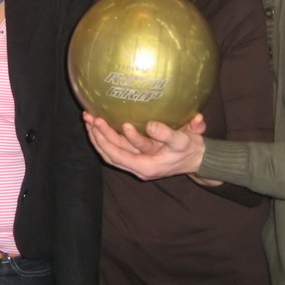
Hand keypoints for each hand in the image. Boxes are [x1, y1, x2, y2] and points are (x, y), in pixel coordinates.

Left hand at [84, 112, 207, 180]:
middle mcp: (137, 167)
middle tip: (90, 117)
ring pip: (109, 153)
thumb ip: (167, 134)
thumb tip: (151, 125)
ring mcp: (134, 163)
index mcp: (148, 166)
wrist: (196, 159)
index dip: (115, 140)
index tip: (110, 122)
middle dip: (99, 136)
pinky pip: (113, 150)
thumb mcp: (183, 141)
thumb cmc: (190, 149)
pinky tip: (96, 125)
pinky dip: (103, 139)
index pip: (124, 154)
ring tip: (87, 120)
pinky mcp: (133, 157)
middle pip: (111, 154)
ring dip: (96, 137)